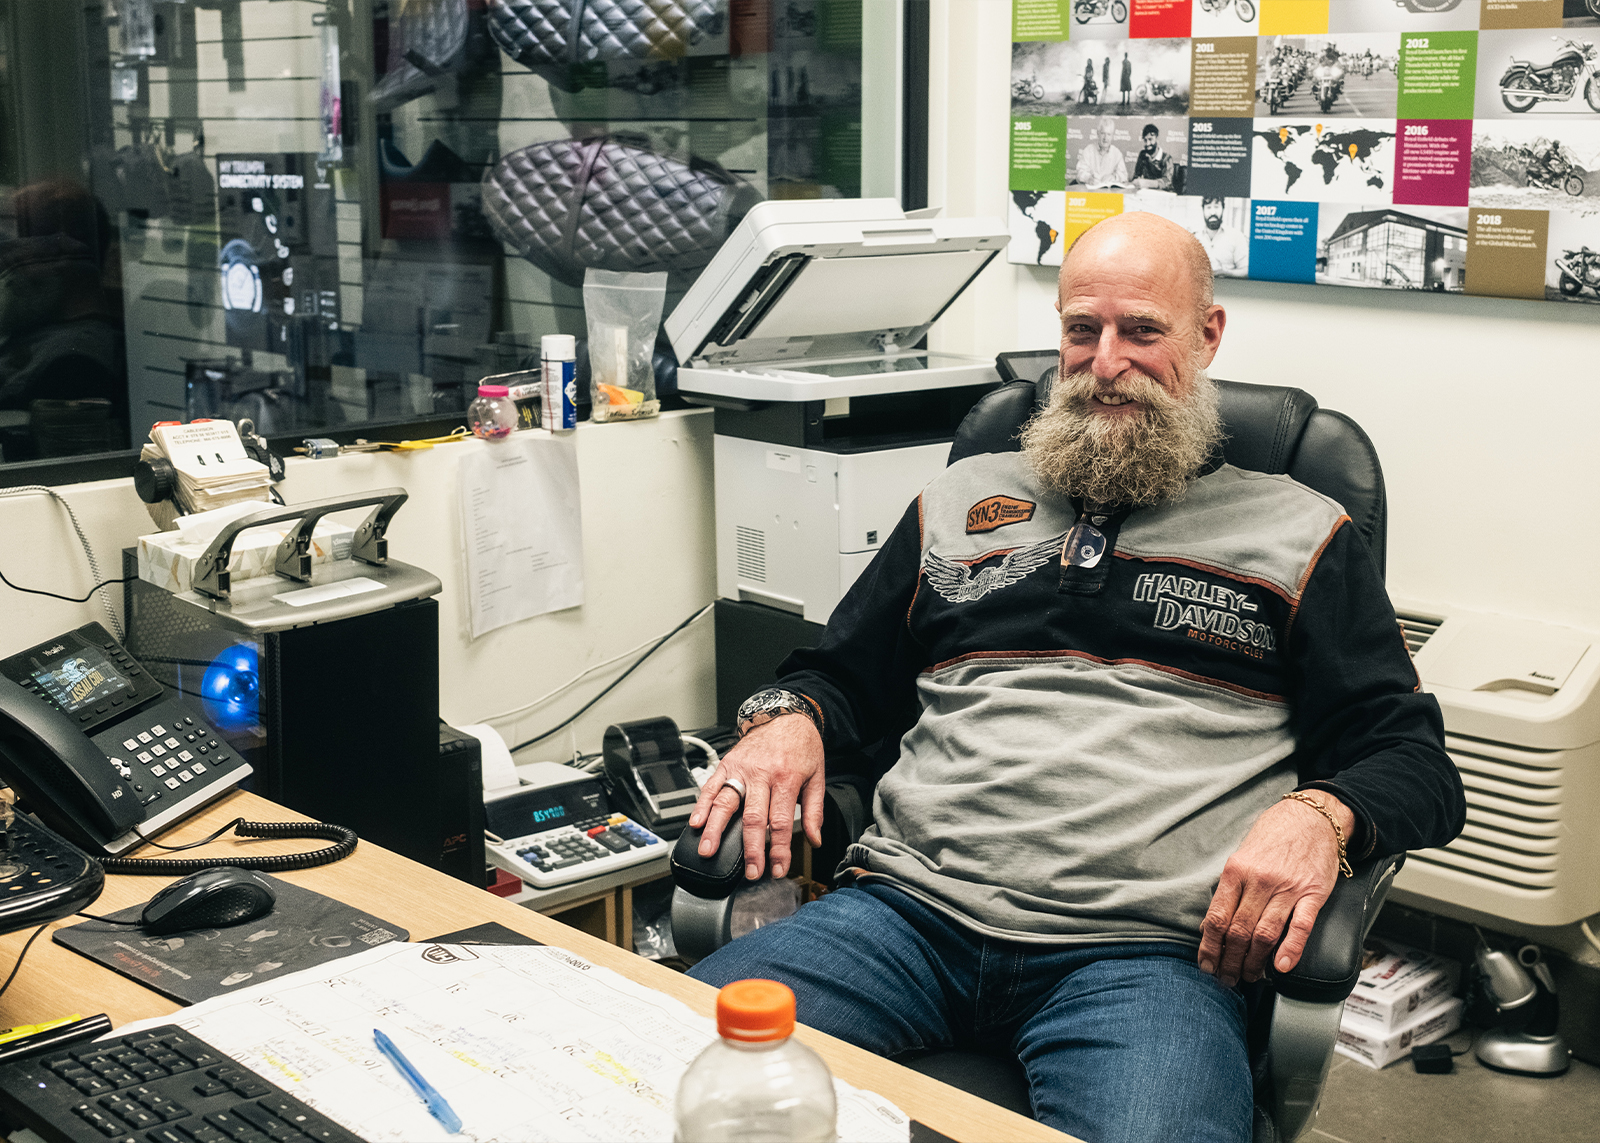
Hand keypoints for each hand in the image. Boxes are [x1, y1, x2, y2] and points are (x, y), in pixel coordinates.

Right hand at [687, 714, 824, 881]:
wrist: (787, 715)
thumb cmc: (802, 746)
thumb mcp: (818, 776)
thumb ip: (815, 810)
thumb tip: (814, 839)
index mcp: (787, 779)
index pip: (780, 822)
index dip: (777, 850)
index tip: (776, 869)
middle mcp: (762, 774)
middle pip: (752, 818)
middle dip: (749, 849)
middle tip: (749, 871)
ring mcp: (741, 769)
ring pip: (726, 802)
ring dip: (716, 830)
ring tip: (708, 851)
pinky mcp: (727, 763)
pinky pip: (711, 786)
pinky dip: (702, 805)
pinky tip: (696, 822)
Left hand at [1197, 793, 1353, 987]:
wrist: (1312, 817)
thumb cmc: (1274, 837)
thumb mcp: (1242, 856)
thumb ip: (1230, 889)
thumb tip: (1212, 924)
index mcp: (1236, 871)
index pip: (1217, 918)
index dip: (1209, 948)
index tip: (1206, 964)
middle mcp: (1260, 880)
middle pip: (1239, 931)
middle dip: (1229, 961)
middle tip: (1227, 978)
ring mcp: (1287, 888)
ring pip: (1265, 933)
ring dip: (1255, 961)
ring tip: (1249, 977)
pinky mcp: (1313, 893)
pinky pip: (1301, 926)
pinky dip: (1291, 949)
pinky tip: (1281, 966)